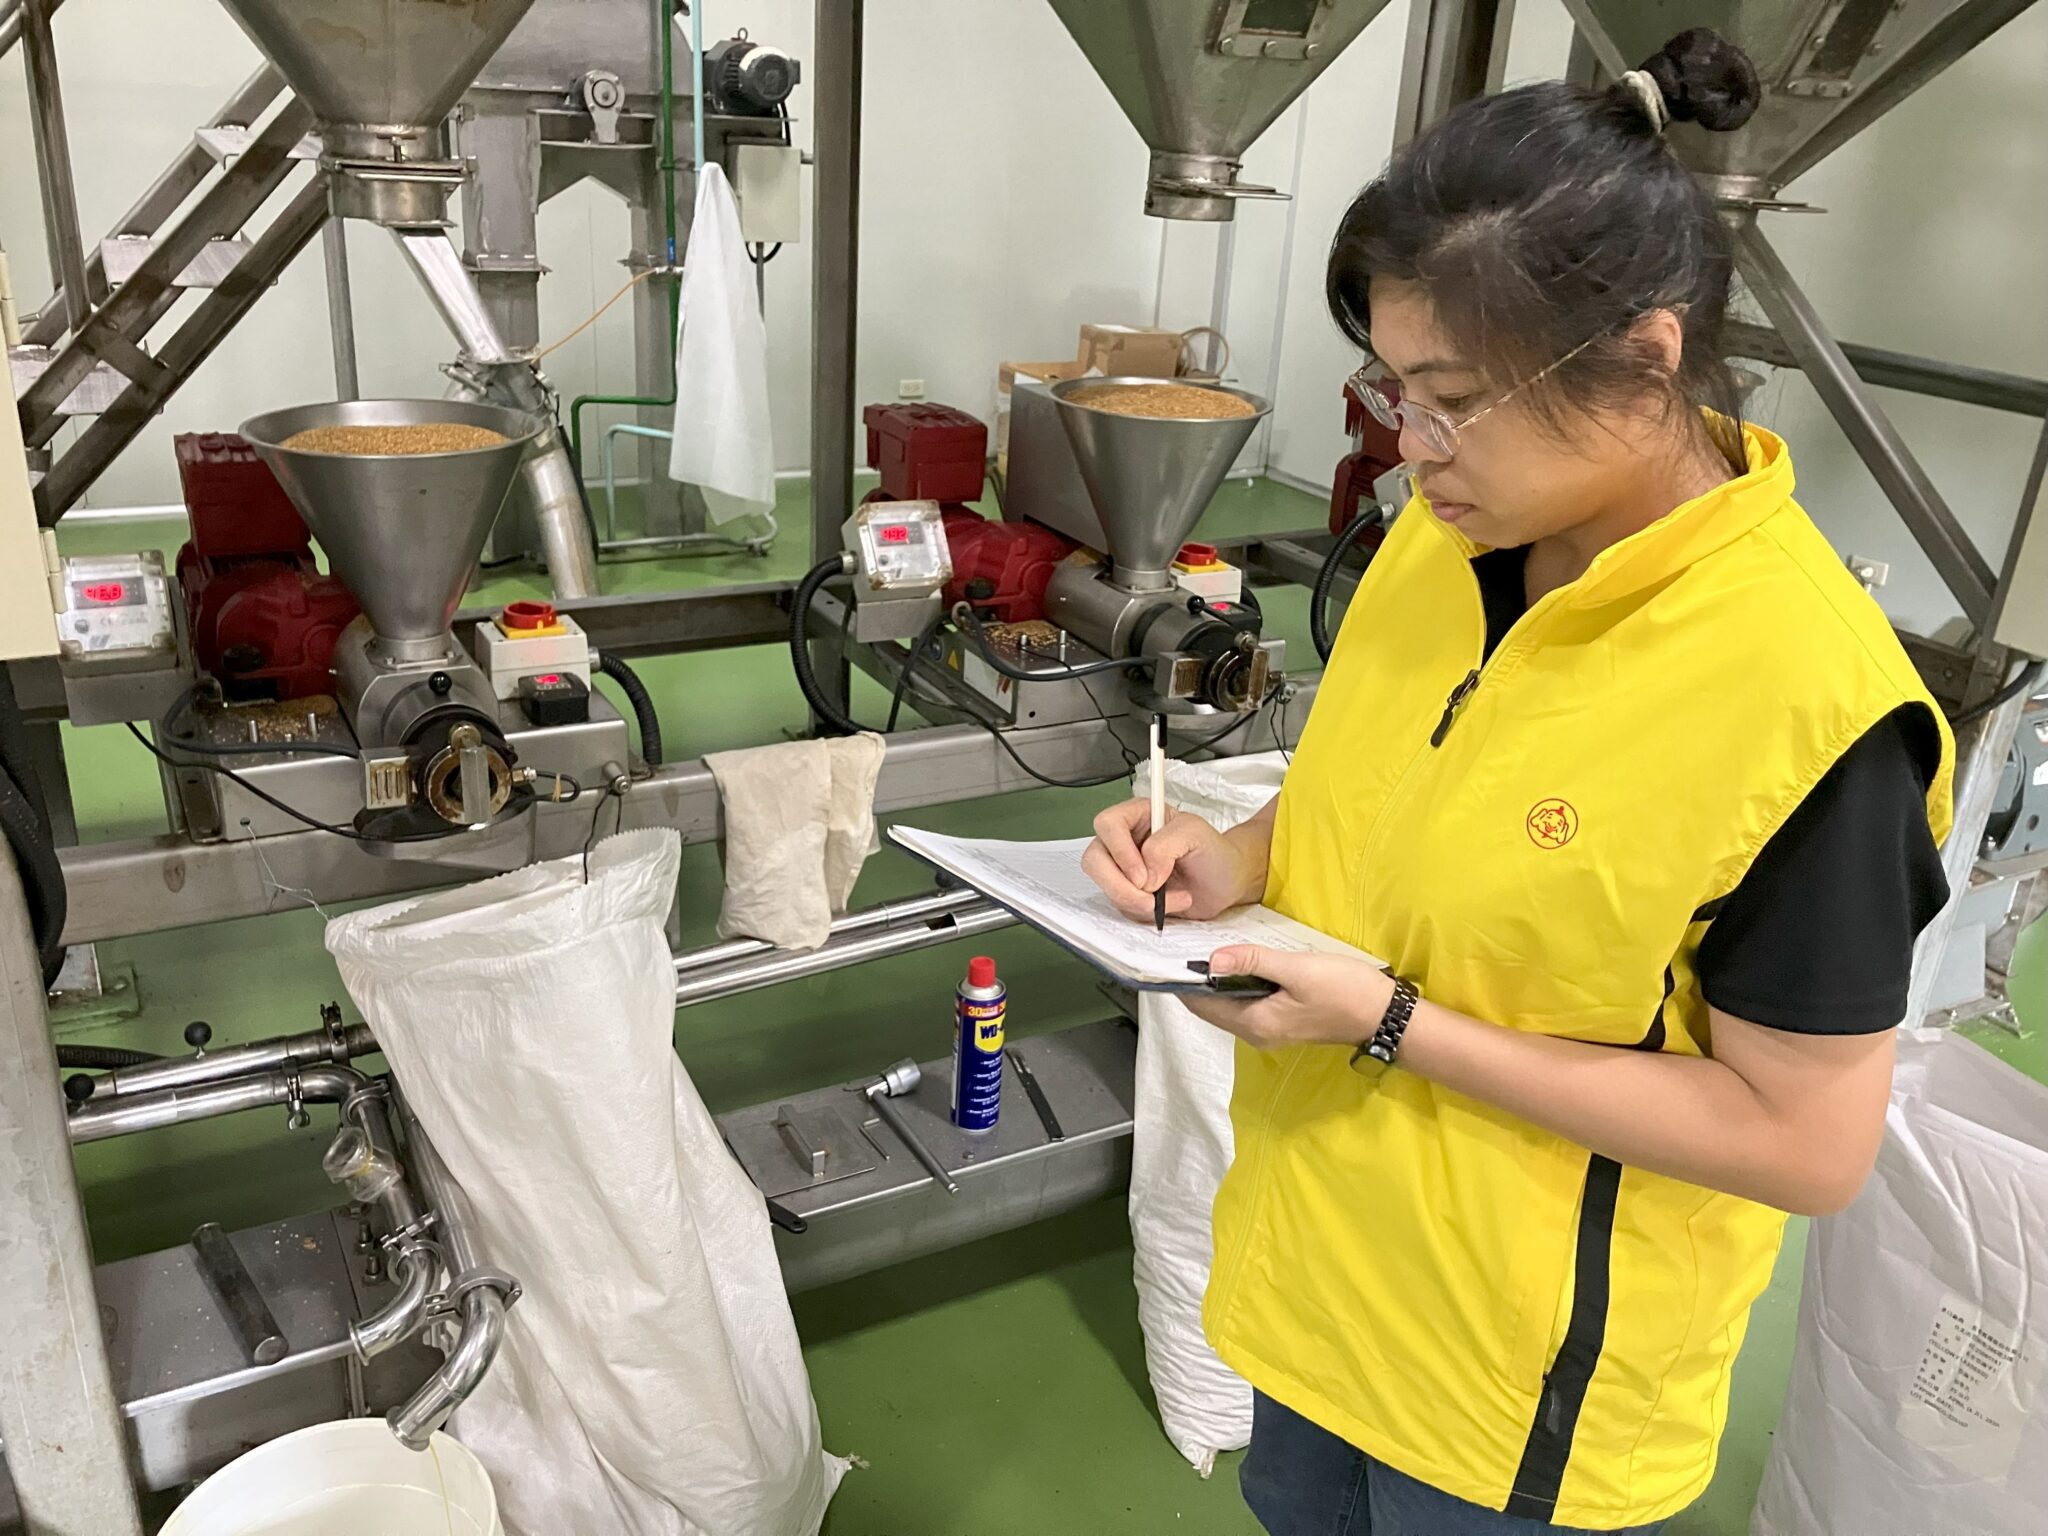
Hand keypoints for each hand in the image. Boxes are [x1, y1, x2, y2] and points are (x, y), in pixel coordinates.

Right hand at [1082, 800, 1255, 922]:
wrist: (1225, 882)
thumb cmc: (1214, 852)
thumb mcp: (1196, 835)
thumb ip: (1166, 846)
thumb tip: (1144, 873)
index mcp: (1138, 815)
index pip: (1107, 824)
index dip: (1120, 851)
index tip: (1144, 875)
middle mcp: (1124, 840)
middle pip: (1095, 860)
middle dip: (1122, 885)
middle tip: (1153, 895)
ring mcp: (1123, 868)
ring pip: (1105, 887)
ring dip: (1137, 901)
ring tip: (1173, 898)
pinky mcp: (1127, 892)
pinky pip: (1119, 906)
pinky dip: (1144, 912)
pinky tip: (1169, 905)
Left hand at [1183, 945, 1395, 1051]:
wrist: (1385, 1015)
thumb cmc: (1344, 990)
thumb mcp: (1297, 970)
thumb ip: (1253, 962)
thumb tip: (1210, 960)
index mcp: (1254, 1022)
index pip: (1202, 1005)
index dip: (1183, 980)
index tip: (1170, 951)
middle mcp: (1255, 1032)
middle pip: (1210, 1006)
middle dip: (1196, 979)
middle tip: (1186, 942)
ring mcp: (1269, 1028)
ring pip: (1227, 1004)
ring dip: (1216, 980)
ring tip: (1206, 946)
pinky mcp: (1282, 1020)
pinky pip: (1245, 1002)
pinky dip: (1235, 983)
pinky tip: (1239, 960)